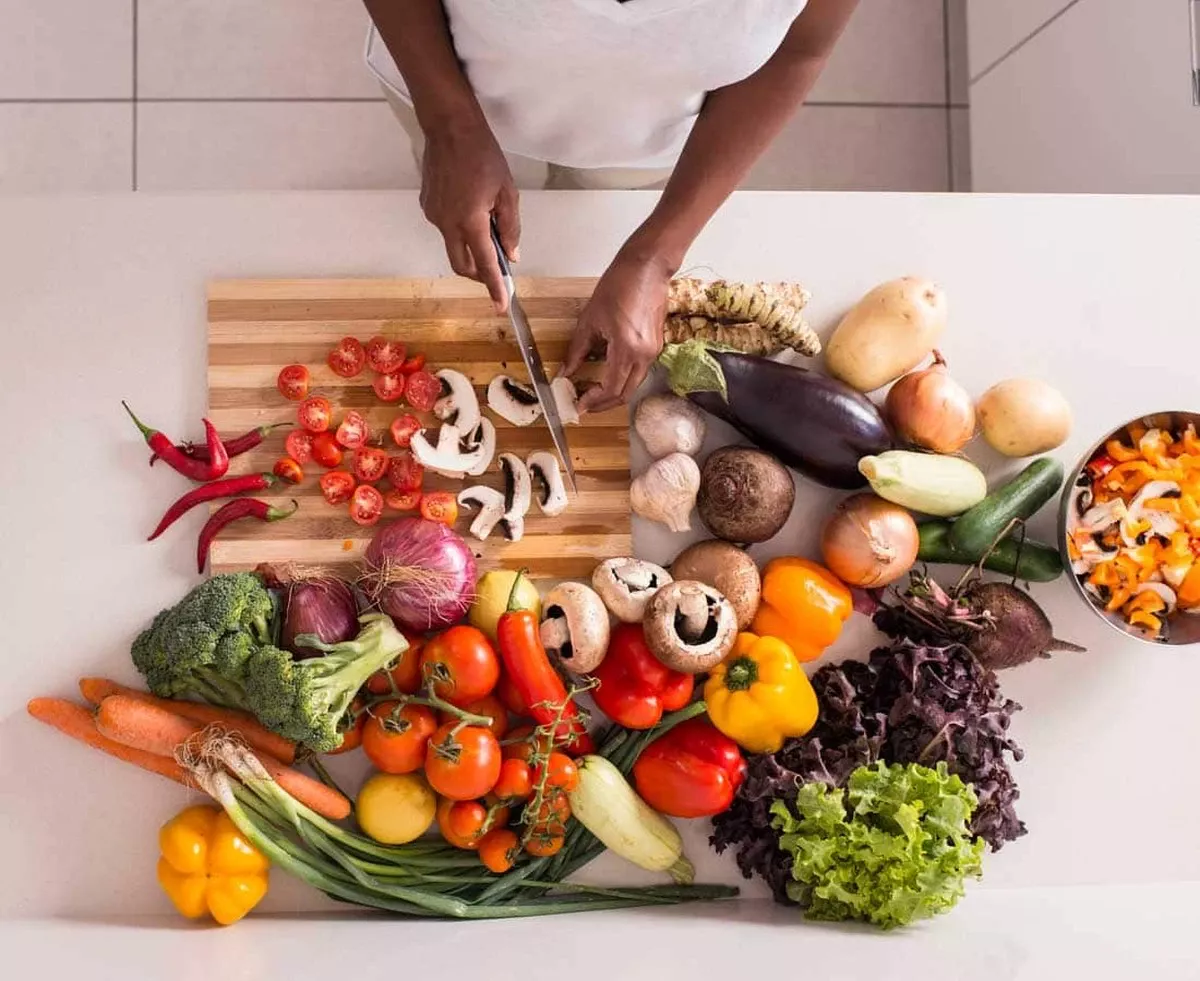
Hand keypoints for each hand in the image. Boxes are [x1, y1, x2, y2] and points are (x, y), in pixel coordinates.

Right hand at [420, 119, 518, 311]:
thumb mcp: (507, 192)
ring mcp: (434, 215)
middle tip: (496, 270)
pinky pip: (445, 227)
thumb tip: (511, 255)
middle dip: (479, 273)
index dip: (494, 287)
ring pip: (453, 246)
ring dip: (470, 246)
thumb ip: (511, 228)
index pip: (485, 264)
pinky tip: (469, 206)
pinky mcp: (427, 206)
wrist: (449, 128)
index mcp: (470, 220)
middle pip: (462, 265)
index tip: (500, 305)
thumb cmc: (482, 155)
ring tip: (485, 224)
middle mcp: (447, 223)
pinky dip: (459, 228)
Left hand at [562, 251, 670, 413]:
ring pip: (633, 385)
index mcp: (627, 348)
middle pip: (624, 394)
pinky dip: (623, 379)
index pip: (610, 388)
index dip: (593, 401)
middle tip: (583, 404)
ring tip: (592, 392)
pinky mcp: (655, 346)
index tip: (578, 405)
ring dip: (614, 393)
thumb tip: (566, 372)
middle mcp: (644, 355)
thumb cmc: (619, 284)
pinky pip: (639, 371)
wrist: (647, 267)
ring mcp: (653, 351)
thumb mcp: (590, 319)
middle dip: (603, 404)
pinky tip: (607, 375)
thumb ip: (577, 351)